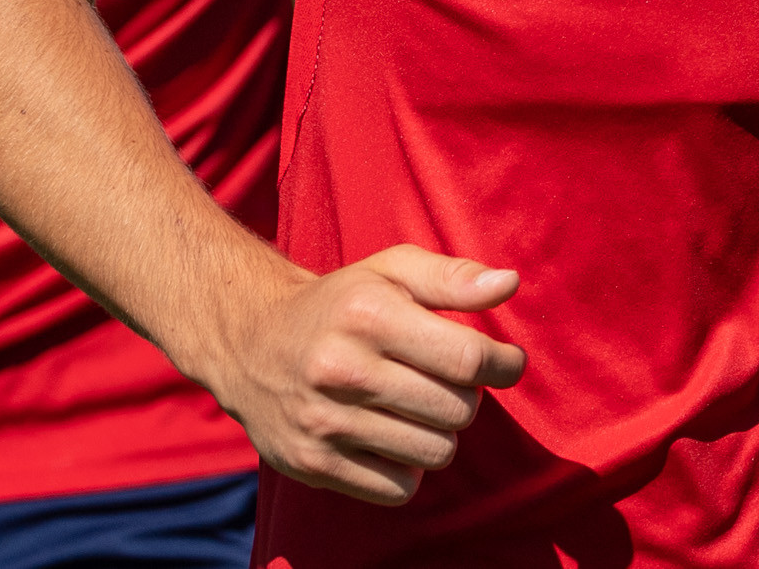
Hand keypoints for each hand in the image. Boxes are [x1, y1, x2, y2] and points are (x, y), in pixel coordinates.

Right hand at [201, 246, 528, 506]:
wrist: (250, 343)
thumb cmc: (340, 304)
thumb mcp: (391, 271)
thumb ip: (453, 277)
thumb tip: (508, 284)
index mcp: (368, 313)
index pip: (467, 359)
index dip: (503, 364)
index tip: (506, 362)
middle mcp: (342, 368)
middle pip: (457, 410)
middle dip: (465, 396)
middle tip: (444, 381)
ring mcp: (324, 422)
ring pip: (435, 453)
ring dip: (439, 433)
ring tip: (417, 408)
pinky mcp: (312, 464)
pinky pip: (399, 488)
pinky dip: (407, 467)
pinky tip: (389, 436)